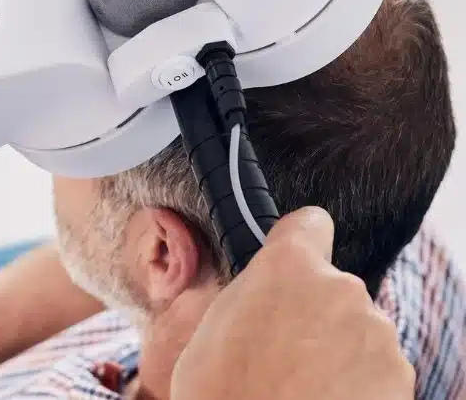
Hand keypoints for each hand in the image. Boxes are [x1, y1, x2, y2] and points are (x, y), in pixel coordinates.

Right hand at [171, 208, 414, 399]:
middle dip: (313, 311)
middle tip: (282, 350)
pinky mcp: (398, 377)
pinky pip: (378, 368)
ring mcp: (375, 333)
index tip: (291, 265)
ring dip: (337, 349)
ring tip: (301, 384)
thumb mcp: (206, 328)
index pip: (309, 223)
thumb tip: (250, 296)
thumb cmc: (220, 393)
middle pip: (332, 286)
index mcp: (287, 266)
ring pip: (357, 329)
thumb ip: (243, 295)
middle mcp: (340, 288)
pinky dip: (359, 383)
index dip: (298, 241)